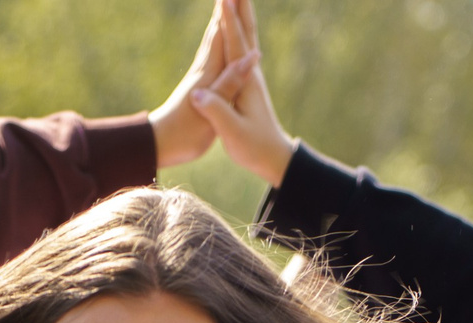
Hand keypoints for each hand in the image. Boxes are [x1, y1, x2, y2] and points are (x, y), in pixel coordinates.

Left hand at [148, 0, 240, 168]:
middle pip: (216, 34)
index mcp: (210, 74)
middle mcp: (203, 71)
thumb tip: (250, 57)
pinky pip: (209, 57)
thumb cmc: (186, 133)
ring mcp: (199, 78)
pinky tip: (215, 43)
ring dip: (219, 24)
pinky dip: (214, 44)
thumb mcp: (214, 111)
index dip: (230, 14)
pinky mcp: (196, 87)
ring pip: (212, 44)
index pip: (223, 36)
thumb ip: (230, 83)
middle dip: (224, 12)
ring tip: (224, 8)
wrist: (160, 144)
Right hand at [187, 0, 294, 188]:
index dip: (227, 20)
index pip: (235, 43)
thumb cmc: (254, 148)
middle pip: (245, 31)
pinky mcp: (248, 83)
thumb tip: (198, 95)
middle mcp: (251, 73)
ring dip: (240, 14)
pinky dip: (239, 32)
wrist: (274, 158)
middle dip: (239, 6)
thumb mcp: (232, 132)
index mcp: (245, 82)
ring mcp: (251, 77)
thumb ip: (216, 111)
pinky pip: (243, 49)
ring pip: (246, 37)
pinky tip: (236, 29)